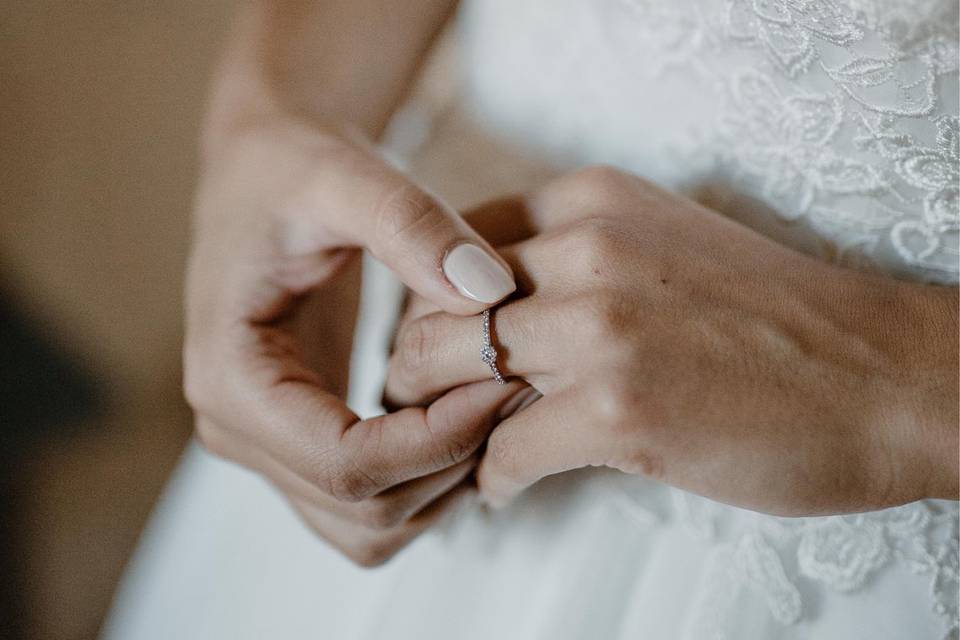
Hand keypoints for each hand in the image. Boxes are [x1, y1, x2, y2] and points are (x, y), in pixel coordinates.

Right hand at [183, 113, 525, 564]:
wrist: (266, 170)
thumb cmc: (289, 167)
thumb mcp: (344, 174)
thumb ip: (411, 224)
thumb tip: (490, 290)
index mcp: (231, 375)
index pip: (345, 464)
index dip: (436, 442)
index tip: (502, 384)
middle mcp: (239, 428)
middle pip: (363, 512)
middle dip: (450, 465)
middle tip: (512, 388)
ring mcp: (271, 444)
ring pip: (372, 529)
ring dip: (446, 483)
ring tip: (495, 400)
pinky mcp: (305, 440)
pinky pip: (375, 503)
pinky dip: (431, 478)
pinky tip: (469, 411)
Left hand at [386, 167, 958, 515]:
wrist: (881, 373)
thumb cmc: (775, 316)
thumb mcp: (663, 242)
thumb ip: (575, 256)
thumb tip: (494, 309)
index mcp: (590, 200)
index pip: (450, 245)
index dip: (431, 304)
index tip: (438, 345)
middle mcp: (585, 249)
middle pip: (436, 309)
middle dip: (415, 365)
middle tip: (421, 406)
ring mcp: (600, 327)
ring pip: (450, 374)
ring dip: (441, 423)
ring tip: (454, 449)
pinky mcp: (618, 409)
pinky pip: (503, 451)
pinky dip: (493, 477)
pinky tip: (504, 488)